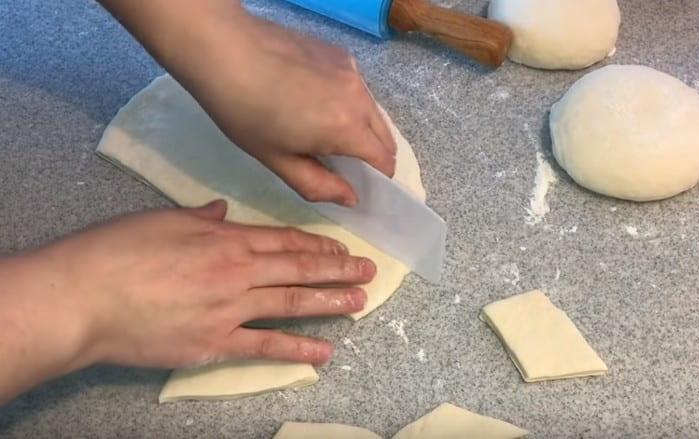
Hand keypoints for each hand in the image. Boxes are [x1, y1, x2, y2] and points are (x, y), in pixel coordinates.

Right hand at [0, 200, 374, 401]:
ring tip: (359, 303)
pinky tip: (324, 353)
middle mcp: (238, 271)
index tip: (341, 247)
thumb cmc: (116, 251)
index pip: (284, 240)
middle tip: (368, 272)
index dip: (317, 244)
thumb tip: (220, 213)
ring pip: (292, 303)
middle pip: (298, 268)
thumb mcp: (161, 219)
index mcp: (226, 238)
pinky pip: (265, 346)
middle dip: (337, 270)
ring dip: (329, 303)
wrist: (85, 297)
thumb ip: (199, 218)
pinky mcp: (216, 343)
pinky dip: (297, 349)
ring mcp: (231, 309)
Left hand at [181, 12, 396, 205]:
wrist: (223, 48)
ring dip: (361, 125)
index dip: (378, 177)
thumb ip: (318, 184)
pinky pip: (356, 86)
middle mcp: (358, 96)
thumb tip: (350, 198)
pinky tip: (315, 99)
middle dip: (373, 153)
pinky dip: (348, 100)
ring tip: (325, 129)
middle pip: (384, 135)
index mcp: (346, 128)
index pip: (384, 160)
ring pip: (372, 109)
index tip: (362, 183)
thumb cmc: (244, 112)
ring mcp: (351, 70)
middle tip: (343, 161)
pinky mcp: (339, 53)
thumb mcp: (277, 159)